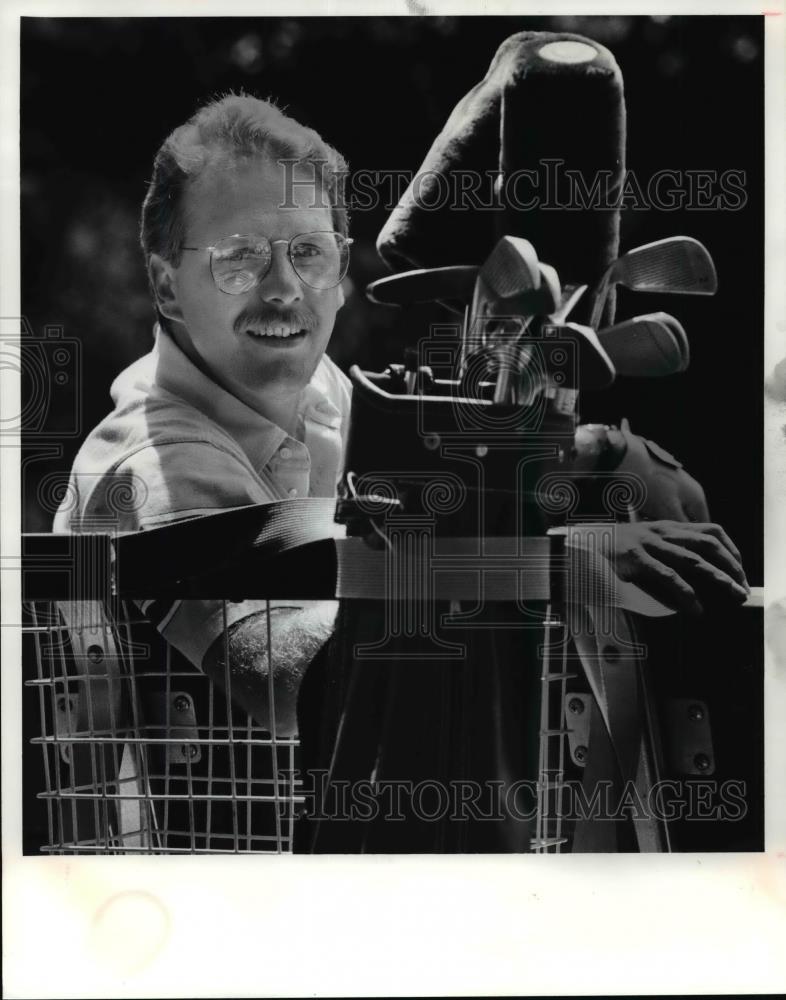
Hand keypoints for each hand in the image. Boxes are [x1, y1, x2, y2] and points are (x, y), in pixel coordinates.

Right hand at [610, 520, 749, 614]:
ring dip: (719, 578)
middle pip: (708, 544)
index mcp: (665, 527)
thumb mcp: (640, 542)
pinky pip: (668, 575)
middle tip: (742, 588)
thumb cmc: (609, 548)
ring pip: (694, 559)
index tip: (740, 570)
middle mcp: (661, 531)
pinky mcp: (634, 558)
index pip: (709, 531)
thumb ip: (663, 551)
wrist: (575, 542)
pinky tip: (695, 607)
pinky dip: (686, 593)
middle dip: (732, 566)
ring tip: (732, 595)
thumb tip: (689, 577)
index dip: (731, 550)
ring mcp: (648, 543)